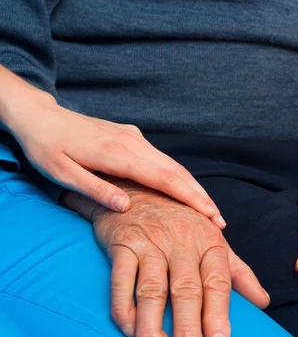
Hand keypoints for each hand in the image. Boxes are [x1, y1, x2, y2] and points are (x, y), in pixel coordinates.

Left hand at [7, 96, 224, 227]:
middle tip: (219, 221)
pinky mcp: (132, 137)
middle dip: (201, 196)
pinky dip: (180, 177)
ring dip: (193, 188)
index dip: (189, 198)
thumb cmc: (46, 147)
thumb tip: (126, 208)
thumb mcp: (61, 173)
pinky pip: (162, 160)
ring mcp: (134, 138)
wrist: (40, 115)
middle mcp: (132, 143)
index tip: (209, 214)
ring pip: (173, 165)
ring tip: (209, 210)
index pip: (164, 179)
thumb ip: (94, 190)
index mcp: (116, 154)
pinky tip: (186, 191)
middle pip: (176, 172)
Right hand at [62, 181, 269, 336]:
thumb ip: (239, 273)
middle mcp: (182, 243)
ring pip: (152, 291)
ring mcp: (151, 243)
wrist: (141, 188)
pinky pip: (120, 281)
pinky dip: (124, 309)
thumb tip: (264, 303)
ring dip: (155, 328)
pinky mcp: (122, 244)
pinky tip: (130, 332)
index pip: (217, 283)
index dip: (219, 315)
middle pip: (186, 291)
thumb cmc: (183, 222)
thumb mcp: (215, 241)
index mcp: (210, 244)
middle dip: (190, 329)